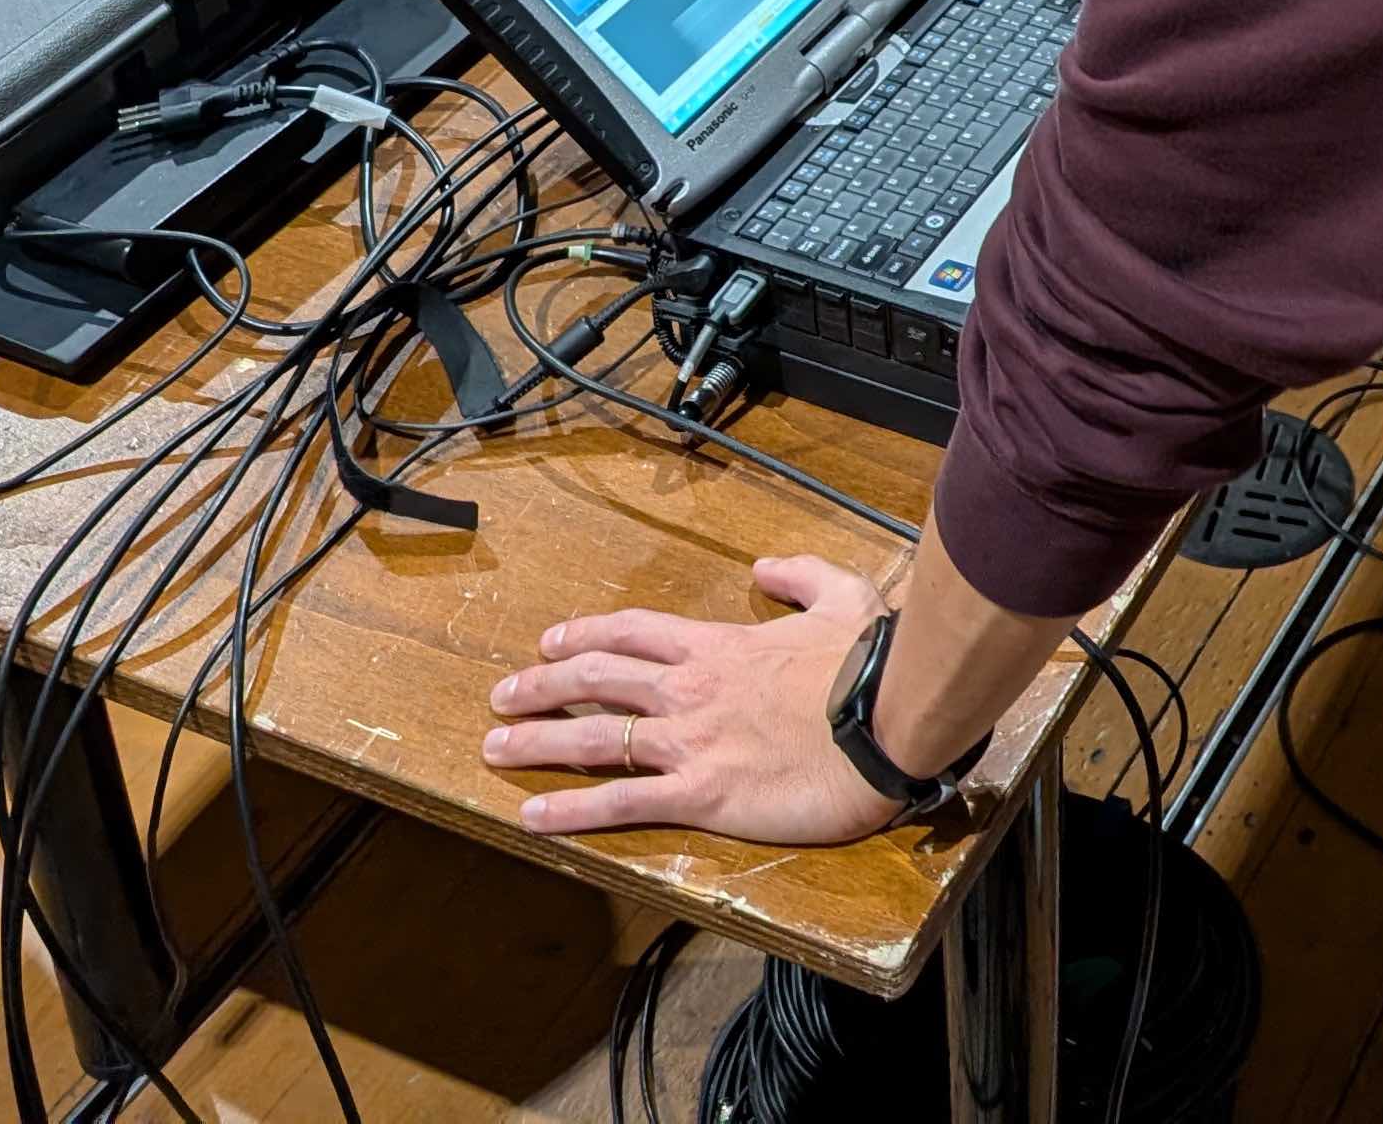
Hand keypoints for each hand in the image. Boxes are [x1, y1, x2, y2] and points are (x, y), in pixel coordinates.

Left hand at [483, 556, 907, 845]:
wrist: (889, 722)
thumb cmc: (869, 665)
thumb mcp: (842, 597)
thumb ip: (800, 576)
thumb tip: (766, 567)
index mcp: (719, 646)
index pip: (634, 631)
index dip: (586, 634)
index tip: (551, 641)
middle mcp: (691, 689)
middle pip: (596, 679)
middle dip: (541, 686)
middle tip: (502, 696)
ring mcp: (691, 742)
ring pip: (595, 737)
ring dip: (538, 741)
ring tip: (494, 749)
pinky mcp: (702, 794)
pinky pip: (622, 801)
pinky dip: (573, 808)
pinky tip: (534, 815)